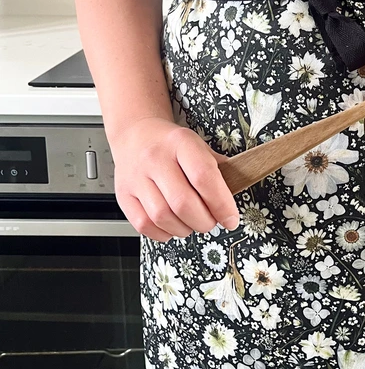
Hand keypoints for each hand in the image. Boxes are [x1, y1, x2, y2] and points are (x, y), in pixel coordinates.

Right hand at [110, 117, 239, 242]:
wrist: (136, 135)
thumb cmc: (171, 144)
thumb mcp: (199, 145)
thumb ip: (218, 169)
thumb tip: (238, 191)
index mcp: (181, 143)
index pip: (204, 177)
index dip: (221, 204)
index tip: (231, 218)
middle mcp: (155, 159)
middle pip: (183, 203)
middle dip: (204, 221)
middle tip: (211, 221)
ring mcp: (136, 178)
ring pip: (162, 217)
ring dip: (184, 229)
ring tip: (192, 223)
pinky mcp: (123, 195)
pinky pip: (143, 225)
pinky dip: (163, 233)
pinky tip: (172, 226)